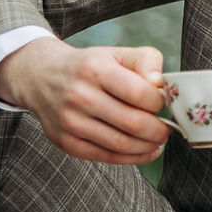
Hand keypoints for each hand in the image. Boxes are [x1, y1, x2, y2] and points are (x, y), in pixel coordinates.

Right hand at [0, 37, 170, 164]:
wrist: (43, 78)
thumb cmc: (90, 66)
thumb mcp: (117, 53)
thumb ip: (146, 61)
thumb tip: (160, 84)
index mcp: (95, 70)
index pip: (139, 93)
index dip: (160, 102)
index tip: (164, 103)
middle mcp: (79, 96)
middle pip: (132, 122)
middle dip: (159, 129)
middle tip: (168, 128)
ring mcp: (70, 122)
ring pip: (121, 144)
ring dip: (148, 145)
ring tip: (159, 139)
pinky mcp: (66, 142)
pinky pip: (106, 157)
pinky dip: (132, 158)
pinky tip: (147, 151)